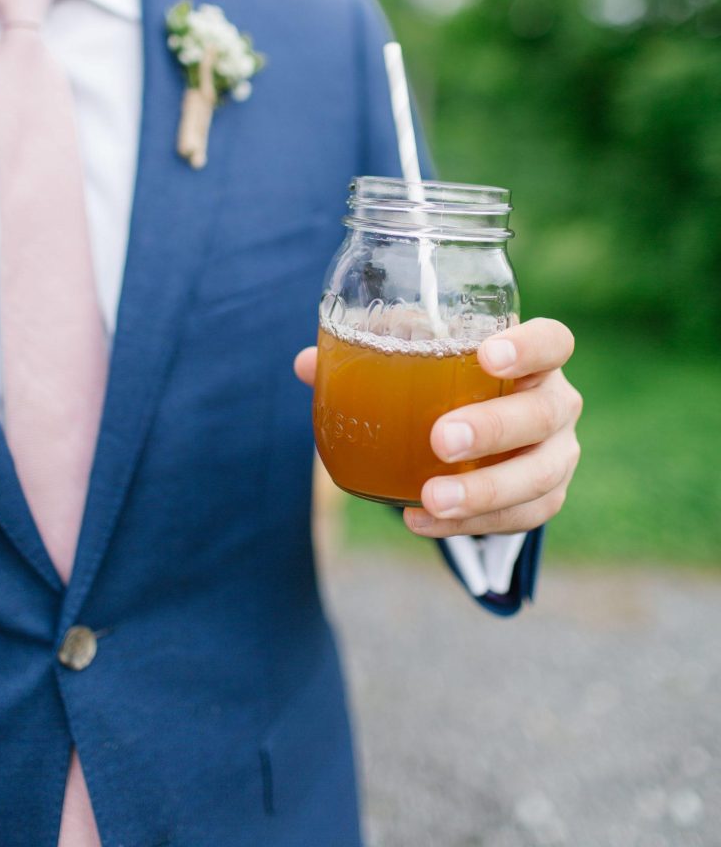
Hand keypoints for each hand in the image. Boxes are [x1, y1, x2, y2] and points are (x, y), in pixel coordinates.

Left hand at [293, 317, 581, 538]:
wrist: (482, 435)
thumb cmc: (446, 383)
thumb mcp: (416, 362)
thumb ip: (369, 356)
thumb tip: (307, 364)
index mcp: (531, 357)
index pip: (553, 341)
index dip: (529, 346)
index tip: (488, 355)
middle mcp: (555, 402)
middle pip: (545, 412)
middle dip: (495, 428)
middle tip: (441, 439)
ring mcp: (558, 453)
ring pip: (541, 475)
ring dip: (485, 490)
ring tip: (431, 498)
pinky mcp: (545, 497)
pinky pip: (522, 517)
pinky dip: (472, 523)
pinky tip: (421, 520)